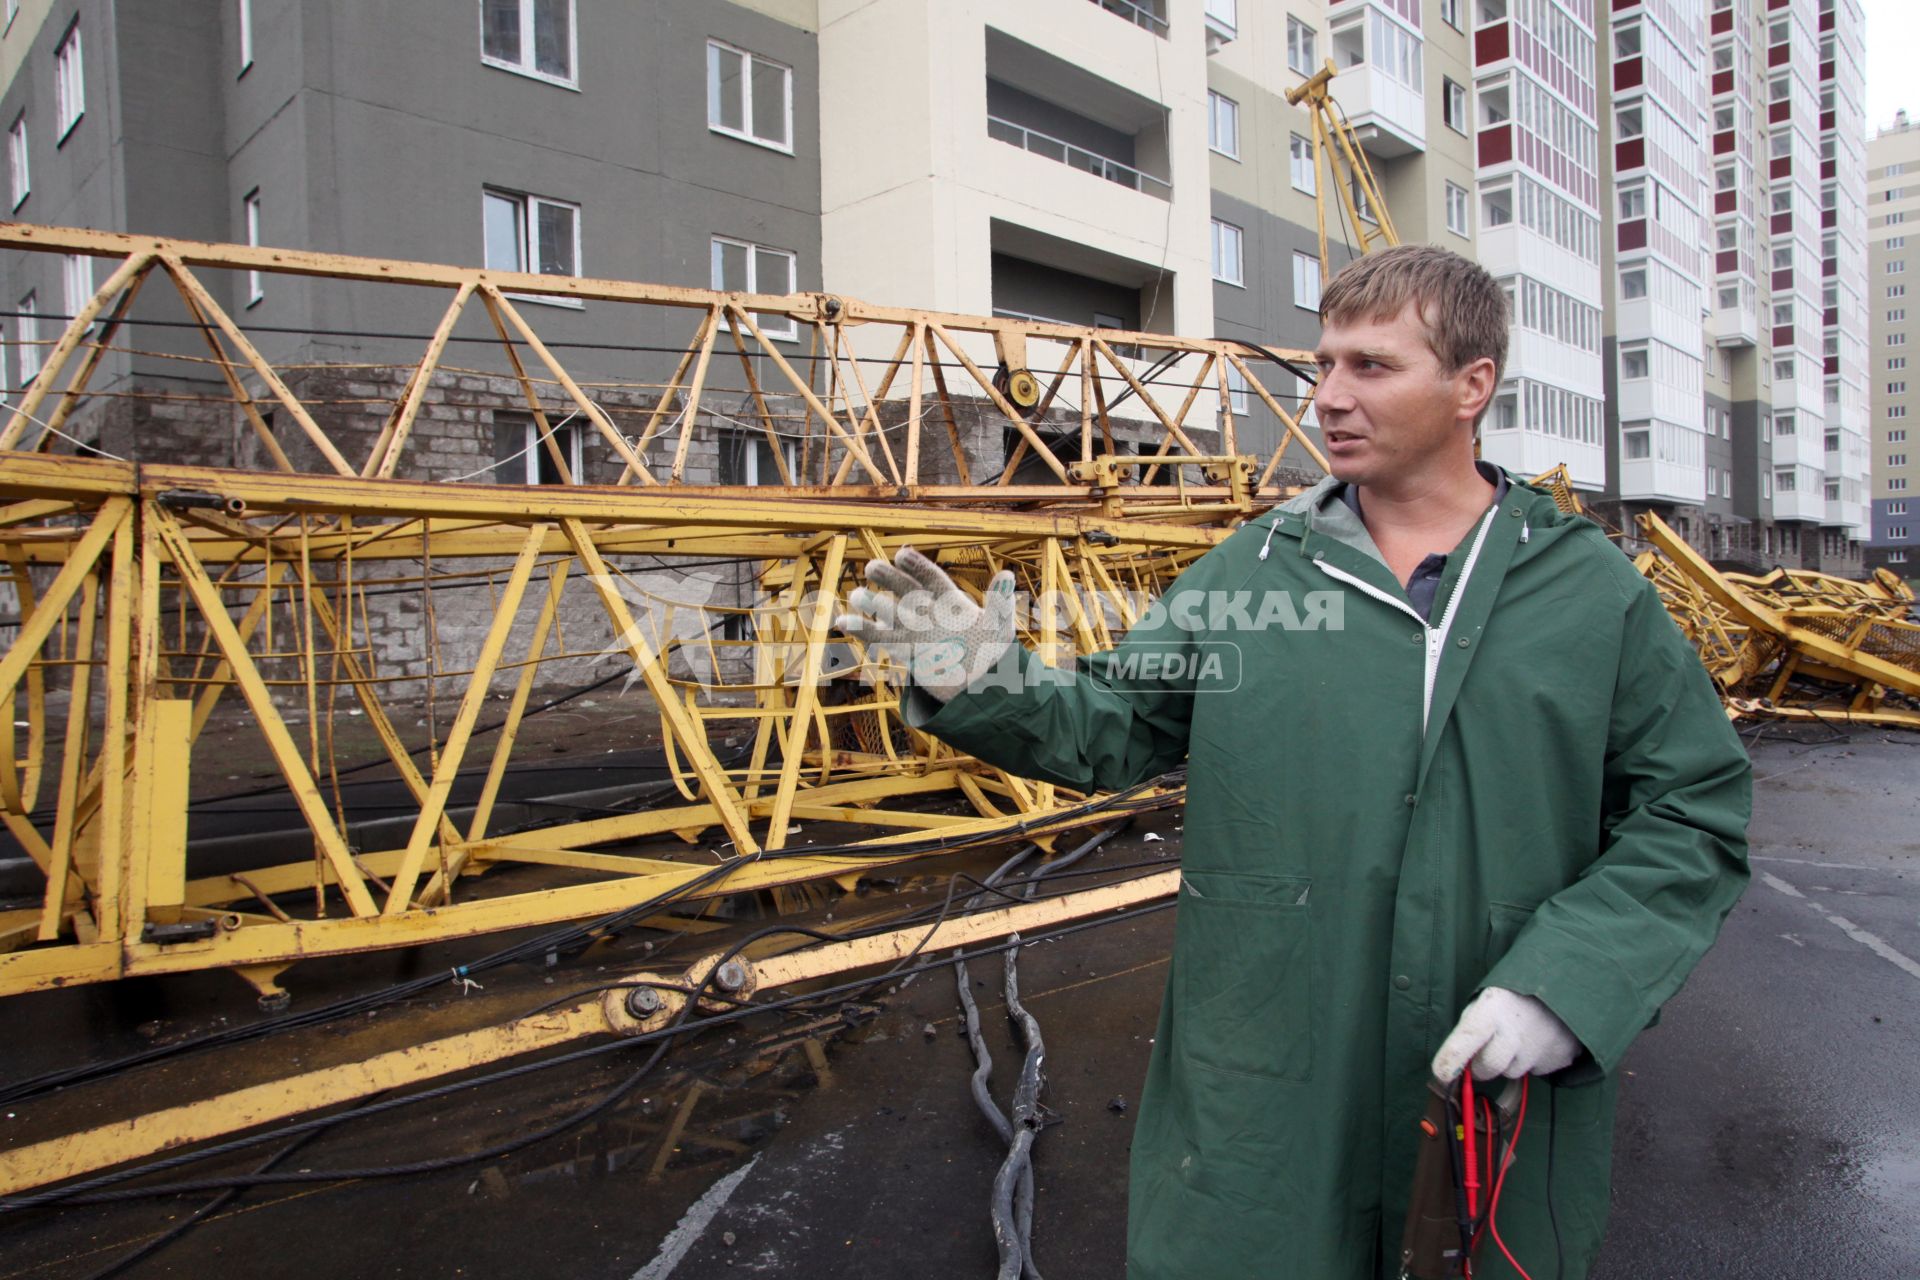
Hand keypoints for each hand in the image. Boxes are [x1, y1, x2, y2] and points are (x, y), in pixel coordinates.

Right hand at [834, 546, 1016, 702]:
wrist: (982, 688)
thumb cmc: (993, 654)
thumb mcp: (1000, 628)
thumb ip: (1000, 602)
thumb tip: (1008, 575)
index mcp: (952, 602)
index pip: (932, 579)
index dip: (917, 567)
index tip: (901, 555)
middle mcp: (930, 613)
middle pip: (906, 591)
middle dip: (889, 579)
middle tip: (871, 567)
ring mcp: (916, 632)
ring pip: (890, 613)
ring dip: (872, 604)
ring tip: (857, 595)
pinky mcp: (905, 652)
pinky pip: (881, 639)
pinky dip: (862, 631)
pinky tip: (842, 621)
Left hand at [1431, 987, 1580, 1082]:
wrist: (1563, 986)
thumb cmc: (1512, 997)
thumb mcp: (1486, 1002)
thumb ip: (1470, 1030)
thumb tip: (1456, 1064)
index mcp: (1492, 1008)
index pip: (1468, 1036)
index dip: (1453, 1057)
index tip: (1441, 1074)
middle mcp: (1517, 1029)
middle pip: (1489, 1067)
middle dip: (1481, 1066)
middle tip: (1486, 1052)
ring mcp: (1541, 1046)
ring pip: (1512, 1072)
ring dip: (1510, 1061)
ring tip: (1519, 1036)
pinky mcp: (1561, 1057)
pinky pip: (1537, 1071)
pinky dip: (1532, 1061)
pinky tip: (1537, 1040)